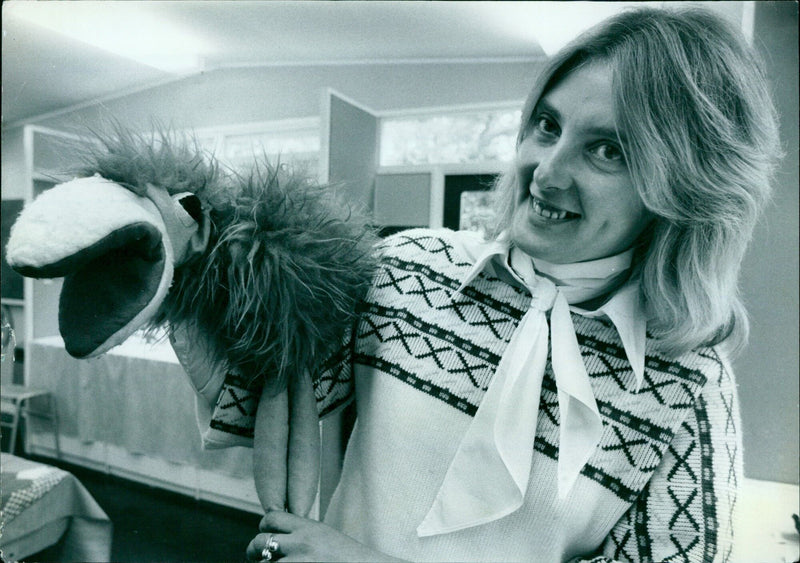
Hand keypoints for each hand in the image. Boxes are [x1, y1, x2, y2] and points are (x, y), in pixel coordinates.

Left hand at [245, 511, 403, 561]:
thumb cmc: (347, 558)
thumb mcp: (324, 536)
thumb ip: (300, 533)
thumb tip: (273, 536)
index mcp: (308, 527)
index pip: (270, 519)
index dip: (264, 527)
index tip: (267, 535)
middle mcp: (301, 543)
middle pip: (260, 541)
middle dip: (254, 550)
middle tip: (258, 557)